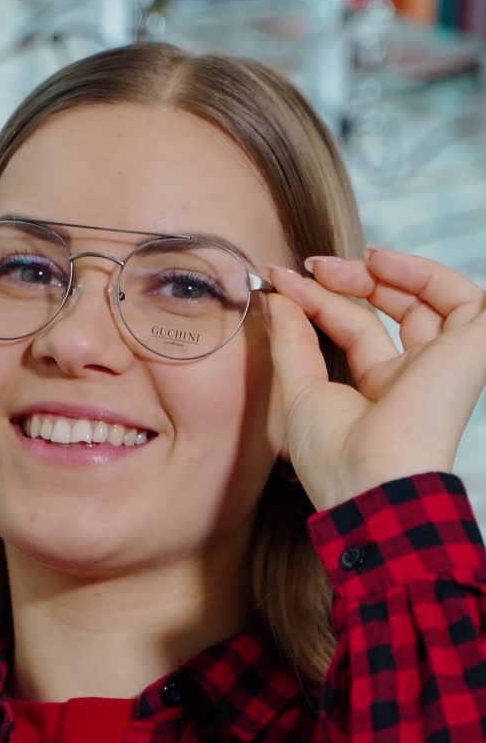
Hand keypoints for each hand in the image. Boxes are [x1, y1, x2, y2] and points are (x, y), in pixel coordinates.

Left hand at [265, 249, 485, 511]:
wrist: (371, 482)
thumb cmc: (334, 456)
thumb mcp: (299, 390)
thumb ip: (290, 338)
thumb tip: (276, 295)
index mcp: (381, 394)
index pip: (356, 330)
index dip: (320, 300)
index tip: (282, 281)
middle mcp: (416, 377)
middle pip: (394, 310)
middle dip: (353, 281)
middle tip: (314, 267)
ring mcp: (445, 364)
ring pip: (432, 298)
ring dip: (390, 271)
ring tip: (354, 260)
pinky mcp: (472, 352)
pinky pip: (466, 298)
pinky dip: (426, 273)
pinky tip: (384, 263)